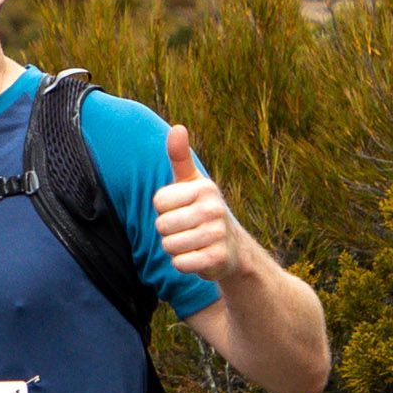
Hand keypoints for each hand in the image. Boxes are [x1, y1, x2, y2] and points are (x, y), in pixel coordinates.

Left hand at [153, 123, 241, 282]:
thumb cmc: (203, 210)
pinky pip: (180, 263)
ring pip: (169, 246)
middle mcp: (214, 208)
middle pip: (161, 225)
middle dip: (168, 232)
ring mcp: (217, 234)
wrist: (233, 249)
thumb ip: (180, 157)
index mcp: (205, 188)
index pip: (159, 202)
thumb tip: (177, 127)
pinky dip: (183, 264)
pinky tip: (197, 258)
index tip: (182, 210)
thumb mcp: (192, 183)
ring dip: (175, 249)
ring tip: (192, 243)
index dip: (165, 210)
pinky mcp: (217, 258)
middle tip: (187, 230)